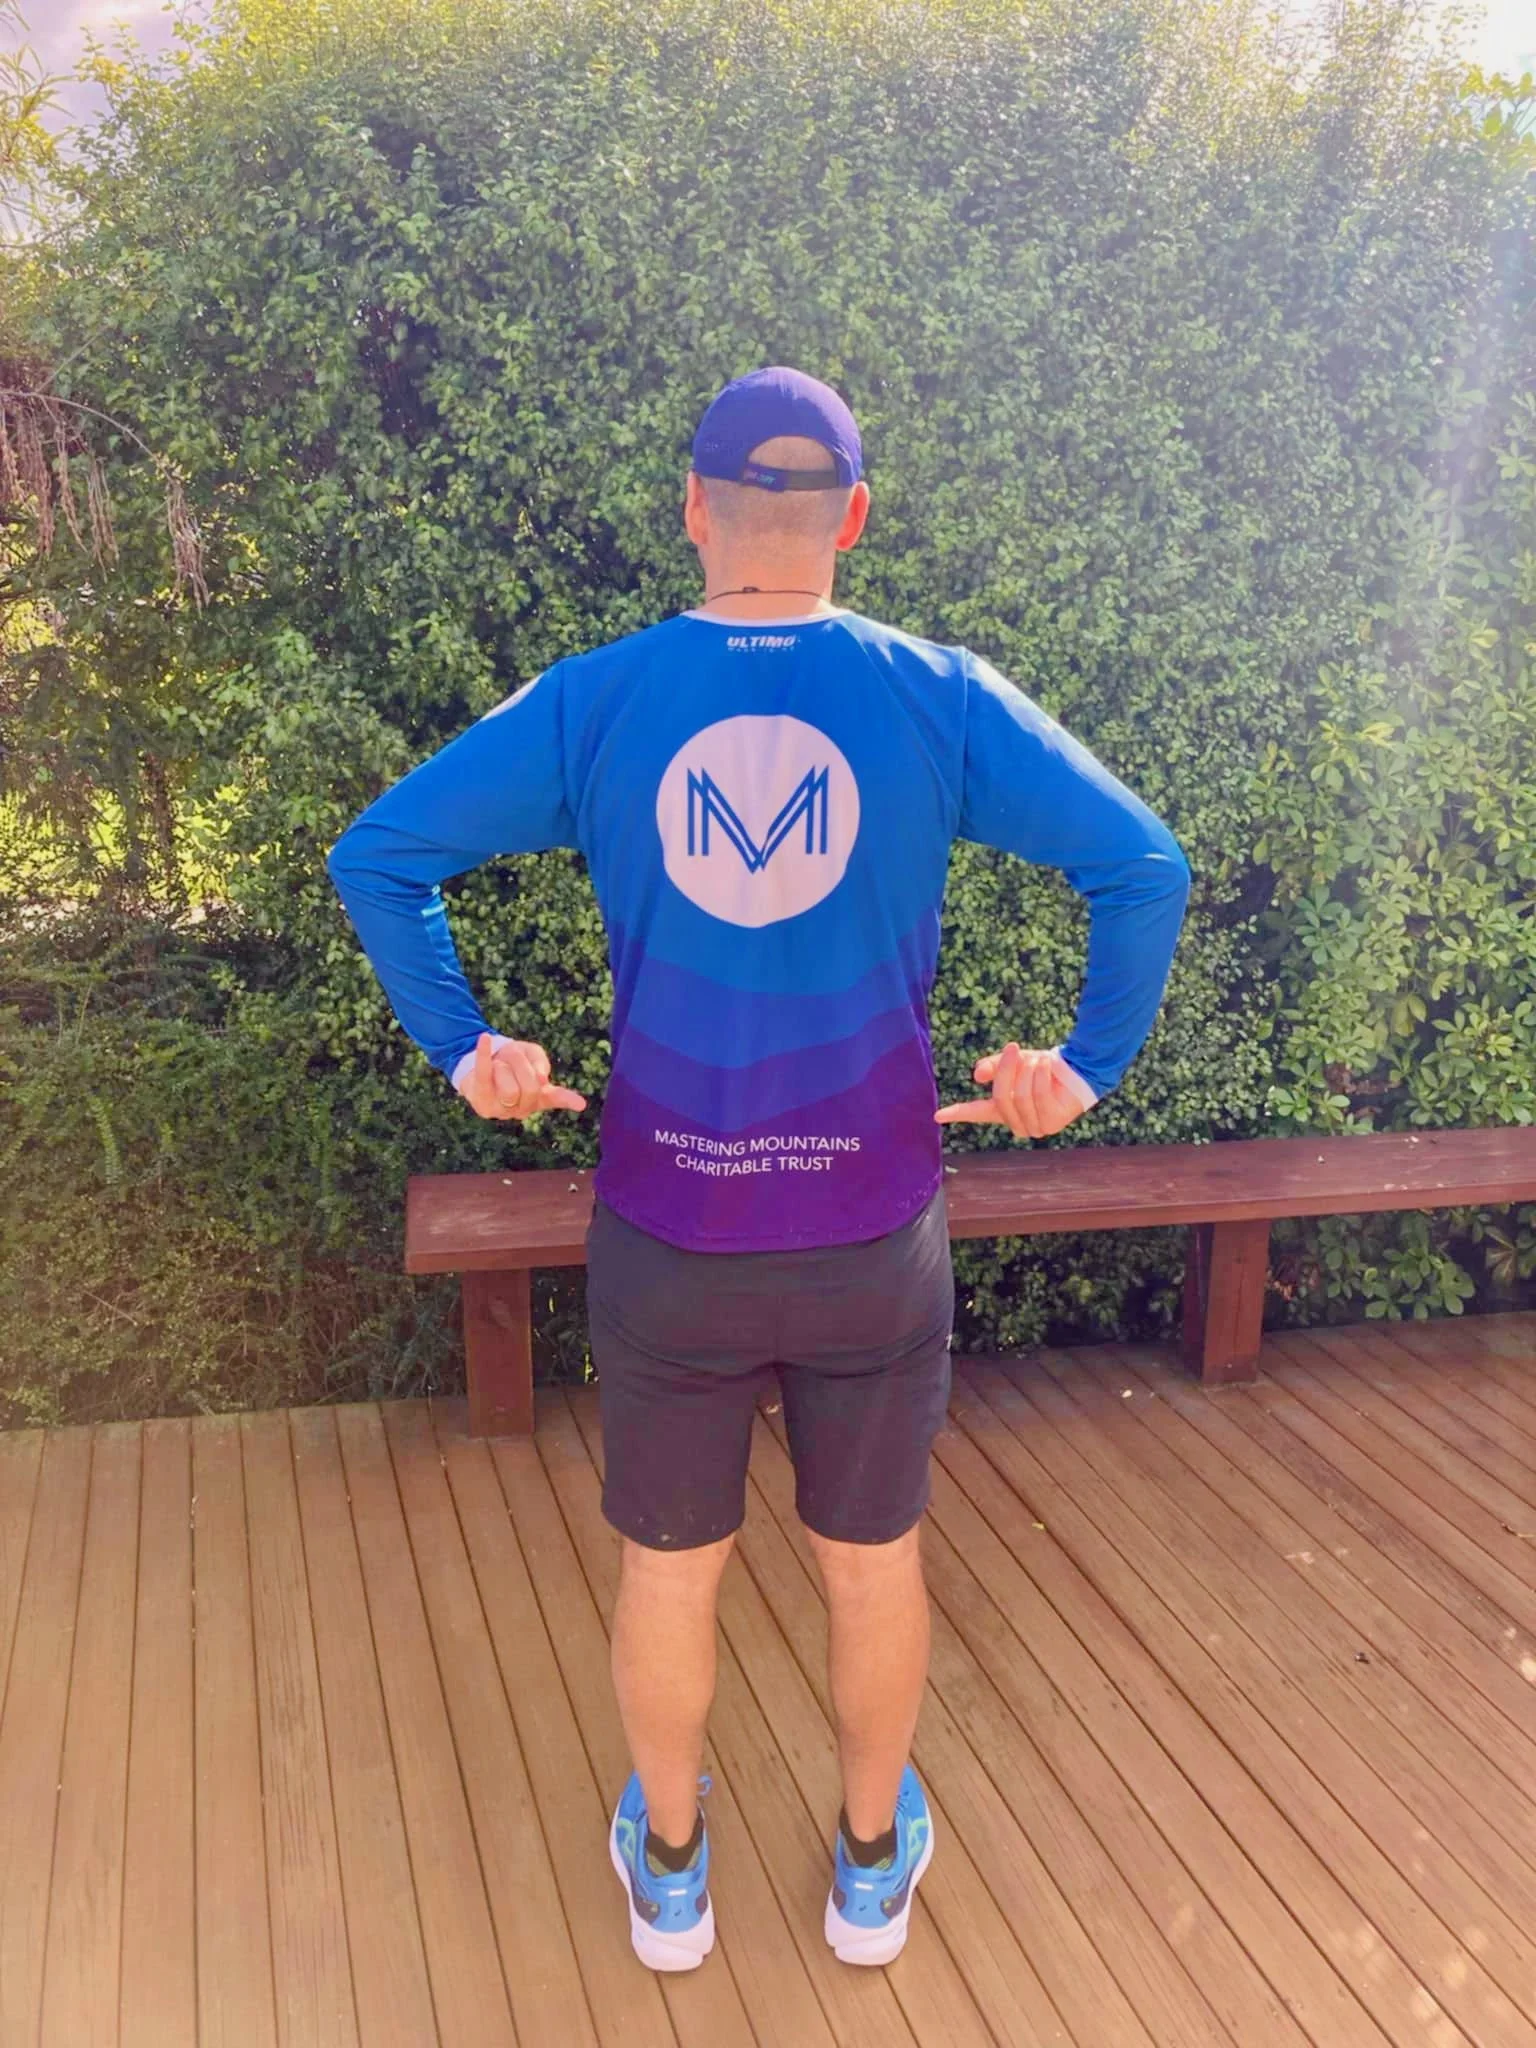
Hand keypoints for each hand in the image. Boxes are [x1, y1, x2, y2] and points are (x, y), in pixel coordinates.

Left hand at [458, 1032, 586, 1120]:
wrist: (483, 1068)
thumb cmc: (512, 1062)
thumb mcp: (530, 1055)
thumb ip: (539, 1063)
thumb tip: (542, 1079)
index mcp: (539, 1098)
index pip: (556, 1097)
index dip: (568, 1100)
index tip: (581, 1104)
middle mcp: (521, 1109)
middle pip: (530, 1087)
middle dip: (521, 1065)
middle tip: (513, 1058)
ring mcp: (500, 1109)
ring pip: (509, 1089)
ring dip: (504, 1065)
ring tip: (499, 1066)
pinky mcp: (480, 1098)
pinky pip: (483, 1074)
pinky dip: (483, 1055)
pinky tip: (485, 1037)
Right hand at [934, 1043, 1089, 1140]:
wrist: (1078, 1071)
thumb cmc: (1043, 1069)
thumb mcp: (1016, 1062)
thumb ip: (995, 1066)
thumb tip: (977, 1076)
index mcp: (1005, 1110)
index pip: (977, 1113)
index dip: (958, 1113)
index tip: (937, 1115)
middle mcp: (1017, 1123)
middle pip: (1000, 1097)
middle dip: (1006, 1070)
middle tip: (1013, 1048)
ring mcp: (1035, 1126)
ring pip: (1019, 1096)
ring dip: (1027, 1072)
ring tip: (1038, 1060)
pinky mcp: (1051, 1123)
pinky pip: (1038, 1095)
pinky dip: (1041, 1075)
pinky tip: (1048, 1066)